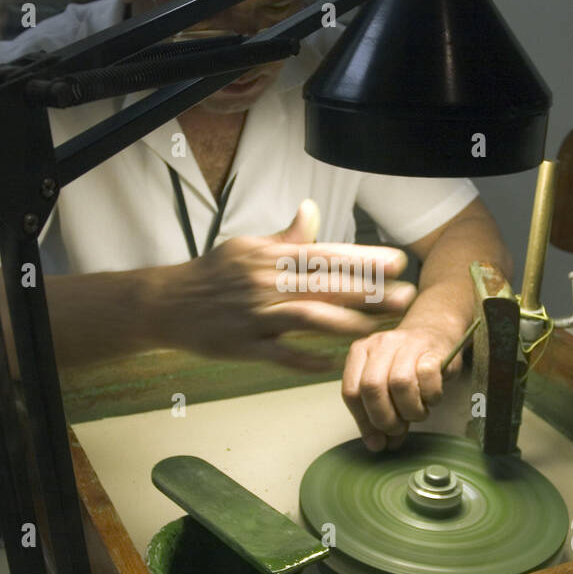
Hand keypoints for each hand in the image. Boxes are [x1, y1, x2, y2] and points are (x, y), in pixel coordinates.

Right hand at [156, 200, 416, 369]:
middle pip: (326, 286)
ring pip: (308, 319)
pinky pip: (280, 355)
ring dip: (346, 325)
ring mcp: (254, 316)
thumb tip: (312, 210)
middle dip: (370, 292)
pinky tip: (331, 363)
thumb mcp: (247, 247)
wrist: (167, 303)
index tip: (397, 262)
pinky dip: (306, 360)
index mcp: (270, 257)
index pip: (325, 254)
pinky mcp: (242, 345)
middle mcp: (265, 283)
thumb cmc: (212, 274)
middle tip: (405, 296)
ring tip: (377, 329)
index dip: (363, 259)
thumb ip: (286, 236)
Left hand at [341, 323, 462, 451]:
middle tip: (397, 429)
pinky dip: (430, 396)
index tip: (377, 441)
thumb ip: (380, 412)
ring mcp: (406, 344)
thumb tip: (379, 445)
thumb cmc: (407, 365)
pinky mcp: (432, 350)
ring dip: (410, 410)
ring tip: (417, 414)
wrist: (435, 332)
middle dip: (384, 418)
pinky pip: (427, 377)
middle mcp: (380, 345)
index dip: (363, 422)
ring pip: (400, 383)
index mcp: (360, 352)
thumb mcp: (385, 385)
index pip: (351, 392)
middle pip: (372, 388)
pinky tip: (431, 399)